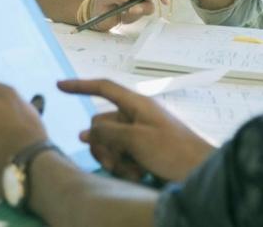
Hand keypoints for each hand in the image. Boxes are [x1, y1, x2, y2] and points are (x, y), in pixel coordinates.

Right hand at [57, 77, 214, 182]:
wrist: (203, 175)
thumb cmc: (175, 152)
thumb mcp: (137, 140)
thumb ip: (108, 134)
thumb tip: (85, 133)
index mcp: (137, 105)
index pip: (103, 87)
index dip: (80, 85)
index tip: (59, 85)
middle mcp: (137, 117)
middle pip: (102, 125)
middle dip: (104, 145)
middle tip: (115, 164)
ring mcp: (141, 135)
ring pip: (110, 143)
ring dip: (115, 160)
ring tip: (132, 173)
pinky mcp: (145, 152)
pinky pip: (122, 156)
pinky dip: (126, 167)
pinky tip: (139, 176)